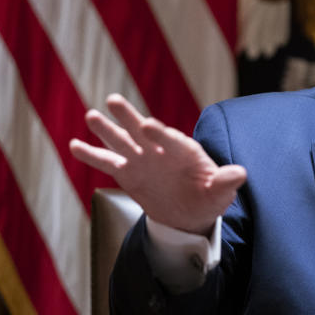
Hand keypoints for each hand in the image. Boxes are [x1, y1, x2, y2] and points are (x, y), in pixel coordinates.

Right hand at [69, 94, 246, 234]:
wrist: (190, 213)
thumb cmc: (208, 197)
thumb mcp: (220, 192)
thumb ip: (226, 182)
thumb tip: (240, 173)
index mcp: (185, 151)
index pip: (172, 140)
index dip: (161, 134)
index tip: (148, 126)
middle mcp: (160, 150)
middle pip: (143, 132)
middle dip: (130, 117)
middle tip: (115, 101)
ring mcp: (142, 160)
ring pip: (122, 142)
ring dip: (107, 130)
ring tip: (91, 116)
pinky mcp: (128, 173)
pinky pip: (107, 162)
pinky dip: (91, 154)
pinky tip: (74, 145)